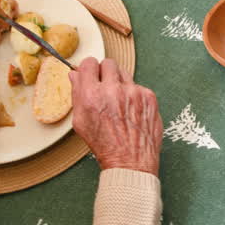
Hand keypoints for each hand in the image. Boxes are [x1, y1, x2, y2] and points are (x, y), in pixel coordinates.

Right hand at [69, 58, 162, 175]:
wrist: (130, 162)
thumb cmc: (104, 145)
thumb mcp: (80, 122)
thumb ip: (77, 94)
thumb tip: (75, 74)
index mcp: (92, 95)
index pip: (89, 63)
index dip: (89, 69)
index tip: (91, 74)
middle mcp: (113, 90)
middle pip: (108, 63)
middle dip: (105, 73)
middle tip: (105, 87)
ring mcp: (133, 92)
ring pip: (125, 73)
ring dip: (120, 83)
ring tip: (118, 103)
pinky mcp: (149, 97)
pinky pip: (138, 87)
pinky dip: (134, 95)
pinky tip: (131, 111)